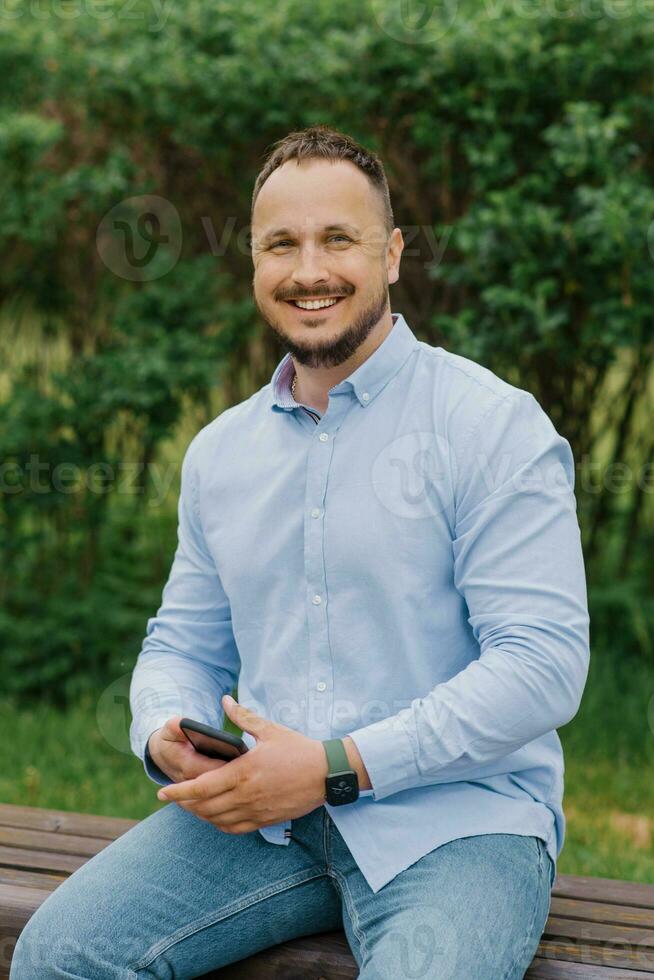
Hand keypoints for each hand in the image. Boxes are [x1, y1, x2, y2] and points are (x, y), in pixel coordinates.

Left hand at [155, 695, 327, 833]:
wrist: (327, 773)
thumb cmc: (299, 749)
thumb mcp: (269, 730)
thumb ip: (243, 717)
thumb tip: (225, 701)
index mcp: (244, 771)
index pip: (202, 787)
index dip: (179, 792)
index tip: (163, 792)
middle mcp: (246, 795)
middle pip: (205, 807)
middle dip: (185, 804)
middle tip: (174, 798)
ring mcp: (256, 810)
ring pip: (217, 821)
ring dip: (200, 815)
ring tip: (191, 806)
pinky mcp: (266, 819)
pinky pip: (235, 828)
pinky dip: (219, 824)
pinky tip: (215, 816)